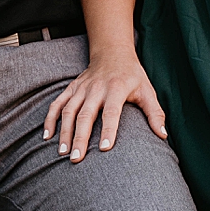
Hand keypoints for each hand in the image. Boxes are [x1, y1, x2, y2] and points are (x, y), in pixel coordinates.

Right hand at [44, 50, 167, 161]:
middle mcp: (97, 88)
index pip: (112, 111)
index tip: (104, 149)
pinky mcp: (71, 88)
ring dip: (64, 132)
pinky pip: (57, 103)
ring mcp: (82, 88)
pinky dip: (50, 119)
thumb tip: (163, 136)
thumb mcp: (147, 90)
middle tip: (76, 158)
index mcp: (117, 88)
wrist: (112, 52)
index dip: (109, 129)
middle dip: (80, 137)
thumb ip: (155, 113)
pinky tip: (46, 136)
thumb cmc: (132, 75)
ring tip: (62, 153)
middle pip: (86, 114)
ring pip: (69, 110)